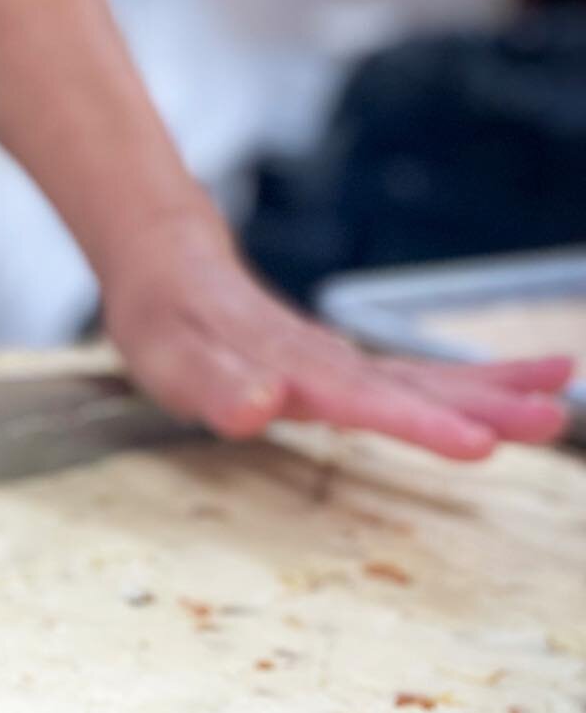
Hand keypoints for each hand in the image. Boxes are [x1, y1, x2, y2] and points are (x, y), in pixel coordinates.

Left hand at [101, 212, 572, 458]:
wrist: (170, 270)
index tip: (476, 441)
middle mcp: (324, 360)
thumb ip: (213, 385)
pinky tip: (527, 381)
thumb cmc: (166, 323)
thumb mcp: (169, 359)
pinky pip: (416, 372)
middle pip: (410, 383)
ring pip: (424, 373)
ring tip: (561, 398)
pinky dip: (471, 375)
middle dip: (480, 403)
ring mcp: (340, 359)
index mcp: (285, 365)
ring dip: (492, 386)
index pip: (359, 399)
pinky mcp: (345, 365)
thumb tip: (260, 408)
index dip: (415, 421)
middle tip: (552, 420)